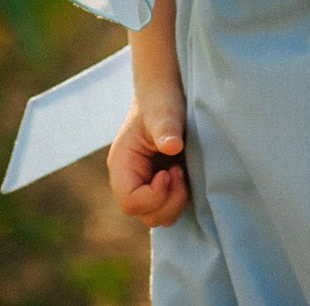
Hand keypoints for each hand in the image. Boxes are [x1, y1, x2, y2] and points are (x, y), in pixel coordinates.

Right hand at [108, 84, 189, 227]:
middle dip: (169, 200)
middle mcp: (130, 179)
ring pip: (159, 216)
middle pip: (146, 215)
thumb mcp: (163, 112)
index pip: (130, 201)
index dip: (154, 196)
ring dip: (176, 200)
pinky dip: (181, 197)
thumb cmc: (159, 101)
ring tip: (182, 170)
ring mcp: (145, 184)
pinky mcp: (161, 186)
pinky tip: (187, 174)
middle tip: (179, 171)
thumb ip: (165, 129)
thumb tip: (172, 147)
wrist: (164, 93)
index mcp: (122, 165)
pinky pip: (169, 206)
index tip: (169, 173)